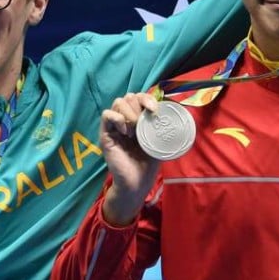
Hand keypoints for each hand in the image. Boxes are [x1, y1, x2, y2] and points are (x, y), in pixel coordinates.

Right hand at [99, 93, 161, 226]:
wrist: (137, 182)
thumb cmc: (148, 163)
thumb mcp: (158, 141)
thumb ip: (161, 126)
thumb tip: (173, 111)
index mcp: (138, 119)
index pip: (139, 97)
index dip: (147, 98)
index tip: (155, 109)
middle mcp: (125, 119)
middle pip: (128, 96)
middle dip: (138, 106)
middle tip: (143, 124)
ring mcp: (114, 126)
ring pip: (118, 102)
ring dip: (129, 113)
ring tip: (135, 129)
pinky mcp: (105, 134)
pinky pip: (106, 115)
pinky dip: (117, 118)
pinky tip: (125, 131)